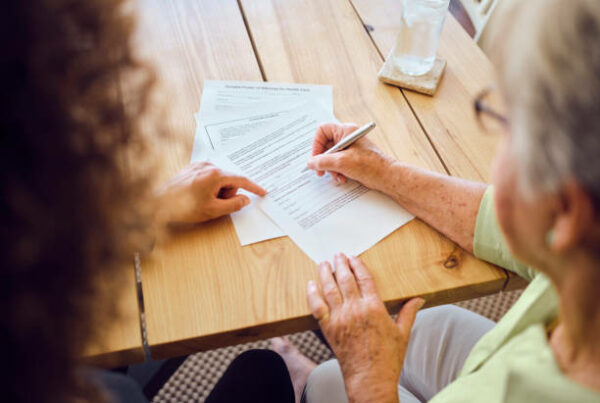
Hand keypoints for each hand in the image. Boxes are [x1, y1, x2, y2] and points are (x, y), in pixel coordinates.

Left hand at [156, 162, 265, 223]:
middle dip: (227, 193)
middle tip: (215, 204)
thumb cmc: (183, 207)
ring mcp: (199, 165)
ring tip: (203, 200)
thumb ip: (234, 204)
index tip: (263, 192)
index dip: (253, 188)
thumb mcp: (213, 210)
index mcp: (215, 174)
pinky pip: (209, 177)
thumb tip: (245, 199)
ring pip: (219, 179)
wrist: (158, 203)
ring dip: (217, 191)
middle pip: (229, 180)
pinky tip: (198, 195)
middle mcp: (208, 165)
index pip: (241, 180)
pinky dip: (209, 187)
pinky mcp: (192, 168)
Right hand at [307, 123, 396, 192]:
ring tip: (337, 176)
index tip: (316, 158)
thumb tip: (311, 163)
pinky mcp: (352, 159)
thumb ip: (323, 161)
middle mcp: (347, 137)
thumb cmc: (370, 165)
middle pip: (325, 145)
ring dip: (331, 168)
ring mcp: (350, 148)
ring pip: (331, 156)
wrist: (386, 177)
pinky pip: (338, 163)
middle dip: (323, 160)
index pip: (322, 131)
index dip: (316, 144)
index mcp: (346, 131)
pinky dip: (337, 171)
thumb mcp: (341, 162)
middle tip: (321, 171)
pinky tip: (342, 177)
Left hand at [307, 253, 424, 402]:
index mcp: (374, 308)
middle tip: (337, 255)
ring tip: (324, 263)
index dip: (358, 265)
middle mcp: (355, 309)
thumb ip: (409, 312)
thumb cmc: (388, 358)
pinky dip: (312, 294)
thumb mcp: (403, 334)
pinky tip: (311, 284)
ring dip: (326, 274)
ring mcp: (340, 318)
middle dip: (341, 264)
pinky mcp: (328, 328)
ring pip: (330, 289)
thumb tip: (419, 299)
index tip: (353, 257)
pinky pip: (317, 306)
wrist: (369, 379)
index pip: (364, 278)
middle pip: (345, 279)